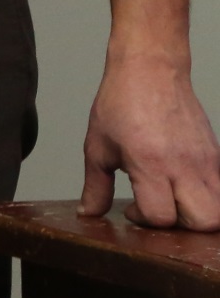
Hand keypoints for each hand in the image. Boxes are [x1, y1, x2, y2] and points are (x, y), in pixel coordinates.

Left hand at [82, 51, 219, 228]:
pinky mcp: (217, 156)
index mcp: (150, 163)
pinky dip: (207, 199)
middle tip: (158, 209)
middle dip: (181, 227)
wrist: (151, 69)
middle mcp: (185, 165)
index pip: (162, 216)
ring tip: (172, 200)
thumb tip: (89, 213)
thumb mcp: (97, 146)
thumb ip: (95, 186)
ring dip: (197, 215)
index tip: (132, 208)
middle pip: (204, 222)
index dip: (145, 220)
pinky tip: (183, 187)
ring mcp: (206, 161)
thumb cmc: (121, 103)